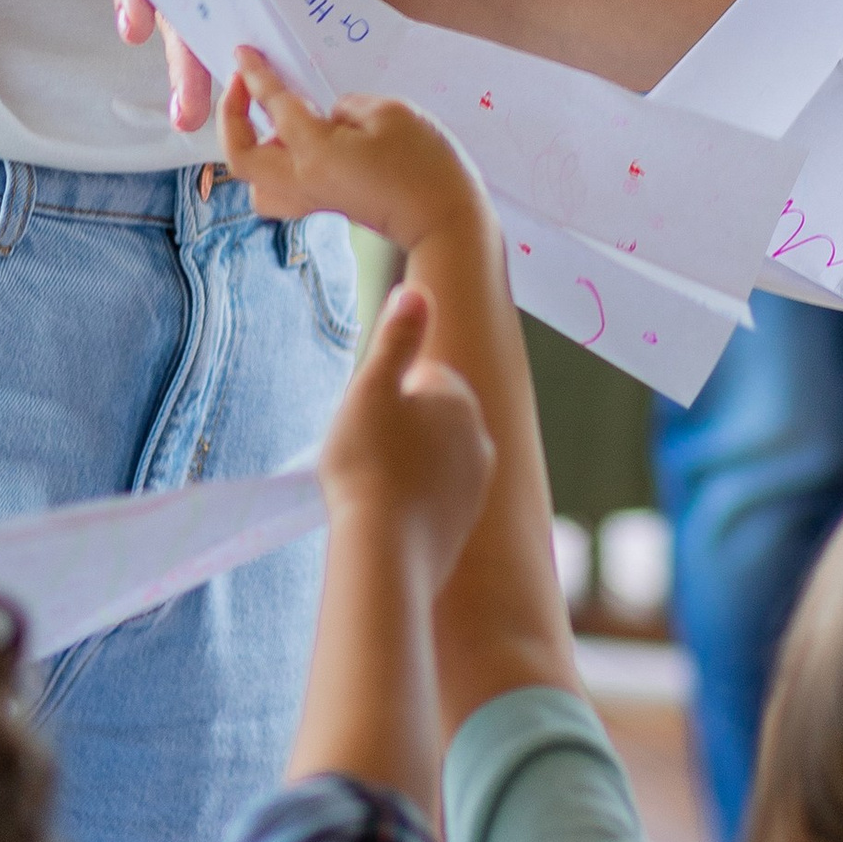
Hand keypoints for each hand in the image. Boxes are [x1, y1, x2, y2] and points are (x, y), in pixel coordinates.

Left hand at [222, 57, 490, 254]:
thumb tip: (329, 115)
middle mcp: (302, 181)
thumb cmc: (425, 166)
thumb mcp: (390, 114)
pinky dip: (272, 165)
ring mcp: (311, 199)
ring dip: (250, 146)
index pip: (273, 106)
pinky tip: (293, 145)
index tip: (242, 53)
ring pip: (254, 179)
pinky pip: (277, 189)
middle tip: (242, 85)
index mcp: (315, 152)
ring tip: (268, 118)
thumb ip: (347, 106)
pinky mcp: (324, 206)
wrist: (445, 221)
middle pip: (240, 155)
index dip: (255, 75)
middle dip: (232, 117)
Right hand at [318, 282, 494, 597]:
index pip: (416, 380)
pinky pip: (432, 497)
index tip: (364, 425)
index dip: (382, 398)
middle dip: (395, 431)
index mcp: (459, 398)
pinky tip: (385, 516)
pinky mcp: (466, 521)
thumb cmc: (369, 465)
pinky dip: (411, 501)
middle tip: (363, 457)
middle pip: (424, 419)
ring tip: (372, 487)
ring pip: (428, 458)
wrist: (385, 552)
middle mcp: (479, 438)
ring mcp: (476, 483)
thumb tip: (418, 289)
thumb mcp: (372, 388)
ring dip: (402, 466)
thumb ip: (397, 337)